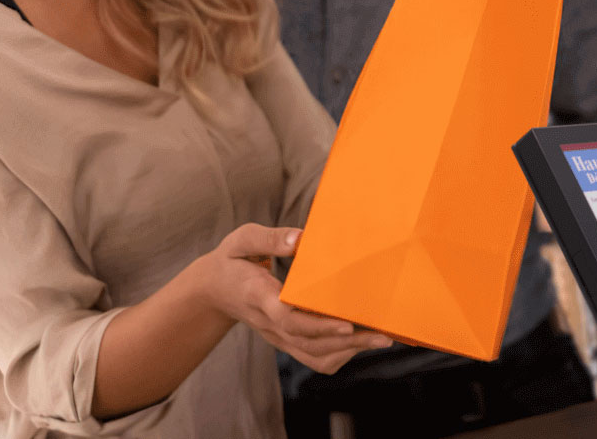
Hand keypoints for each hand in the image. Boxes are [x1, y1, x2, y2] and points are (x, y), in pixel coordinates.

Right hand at [195, 224, 392, 373]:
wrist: (213, 291)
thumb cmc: (232, 261)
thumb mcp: (241, 240)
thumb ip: (269, 238)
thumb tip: (300, 239)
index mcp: (258, 296)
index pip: (287, 318)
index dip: (318, 325)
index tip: (347, 324)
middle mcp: (269, 322)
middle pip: (309, 343)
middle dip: (348, 343)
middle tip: (383, 336)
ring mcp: (277, 335)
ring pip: (314, 355)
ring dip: (348, 352)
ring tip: (381, 339)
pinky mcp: (285, 340)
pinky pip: (313, 357)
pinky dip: (339, 354)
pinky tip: (361, 341)